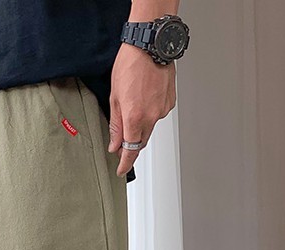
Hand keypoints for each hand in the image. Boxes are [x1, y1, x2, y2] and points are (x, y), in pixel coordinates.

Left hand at [107, 43, 176, 175]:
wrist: (150, 45)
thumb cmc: (130, 65)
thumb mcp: (114, 98)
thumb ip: (115, 125)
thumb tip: (114, 144)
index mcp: (135, 118)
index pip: (130, 151)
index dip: (124, 163)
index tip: (120, 169)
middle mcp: (152, 117)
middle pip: (141, 141)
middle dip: (131, 145)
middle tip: (120, 142)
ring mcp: (163, 110)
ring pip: (150, 128)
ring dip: (140, 126)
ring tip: (132, 106)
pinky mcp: (170, 102)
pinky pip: (158, 115)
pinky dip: (150, 113)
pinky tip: (144, 99)